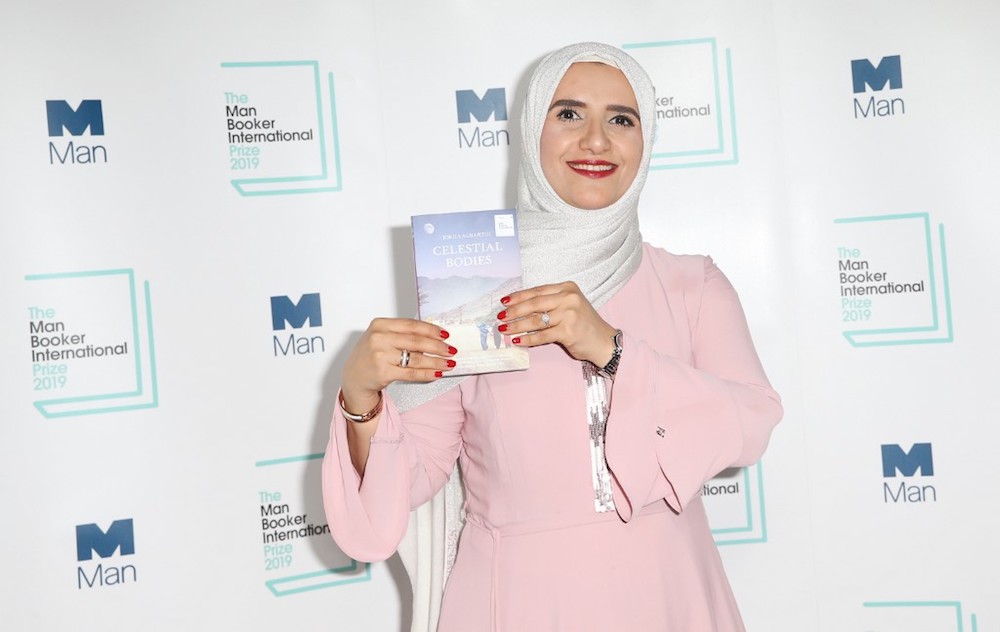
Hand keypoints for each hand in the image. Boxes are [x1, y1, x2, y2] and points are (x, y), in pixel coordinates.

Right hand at [341, 318, 456, 412]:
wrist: (354, 378)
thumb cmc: (370, 356)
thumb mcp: (381, 338)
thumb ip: (402, 334)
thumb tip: (434, 336)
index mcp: (380, 324)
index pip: (411, 325)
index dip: (431, 330)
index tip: (445, 335)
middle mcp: (379, 338)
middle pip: (416, 341)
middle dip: (437, 346)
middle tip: (451, 350)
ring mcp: (380, 355)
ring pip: (416, 358)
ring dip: (436, 362)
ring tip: (448, 364)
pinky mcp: (383, 372)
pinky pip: (412, 373)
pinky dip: (427, 373)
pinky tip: (437, 373)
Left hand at [496, 282, 616, 365]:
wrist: (603, 341)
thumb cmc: (583, 324)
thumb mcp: (569, 306)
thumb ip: (549, 303)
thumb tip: (520, 308)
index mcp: (567, 288)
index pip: (537, 291)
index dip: (518, 296)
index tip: (504, 301)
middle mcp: (569, 298)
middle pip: (534, 303)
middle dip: (514, 311)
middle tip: (500, 316)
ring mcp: (569, 314)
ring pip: (536, 320)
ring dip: (517, 325)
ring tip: (504, 329)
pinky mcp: (568, 331)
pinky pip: (542, 335)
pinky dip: (527, 339)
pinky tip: (517, 341)